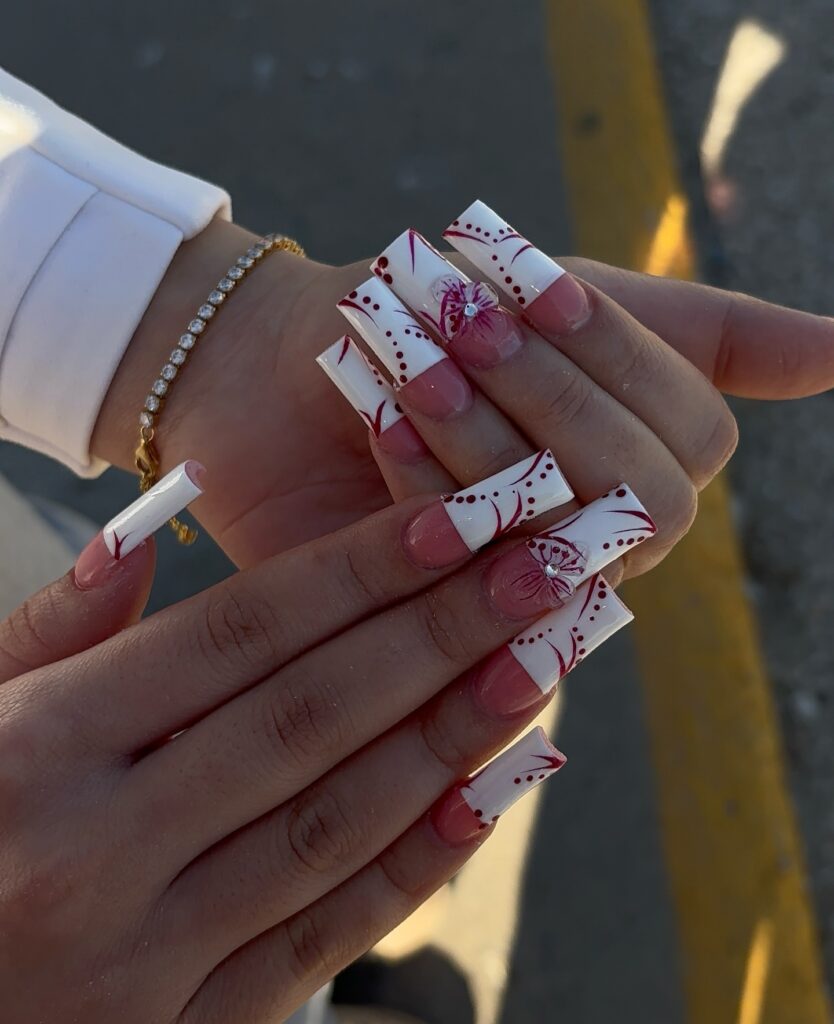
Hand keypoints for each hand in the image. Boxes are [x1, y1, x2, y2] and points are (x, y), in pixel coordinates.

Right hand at [0, 470, 599, 1022]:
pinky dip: (416, 864)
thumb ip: (49, 628)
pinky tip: (490, 794)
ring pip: (334, 821)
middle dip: (441, 632)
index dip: (361, 568)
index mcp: (39, 746)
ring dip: (453, 735)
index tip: (461, 519)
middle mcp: (95, 846)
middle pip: (309, 713)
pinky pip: (322, 938)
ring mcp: (142, 954)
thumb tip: (144, 531)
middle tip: (543, 570)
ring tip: (538, 661)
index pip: (239, 631)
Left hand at [92, 215, 833, 569]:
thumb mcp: (569, 304)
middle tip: (458, 324)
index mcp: (641, 464)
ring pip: (552, 537)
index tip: (529, 284)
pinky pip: (459, 577)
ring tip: (412, 360)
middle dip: (548, 398)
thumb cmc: (434, 324)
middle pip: (638, 497)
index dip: (615, 357)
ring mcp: (514, 585)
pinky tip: (378, 420)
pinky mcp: (433, 620)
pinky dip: (420, 481)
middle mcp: (595, 539)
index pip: (689, 435)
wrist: (286, 361)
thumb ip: (702, 333)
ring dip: (480, 433)